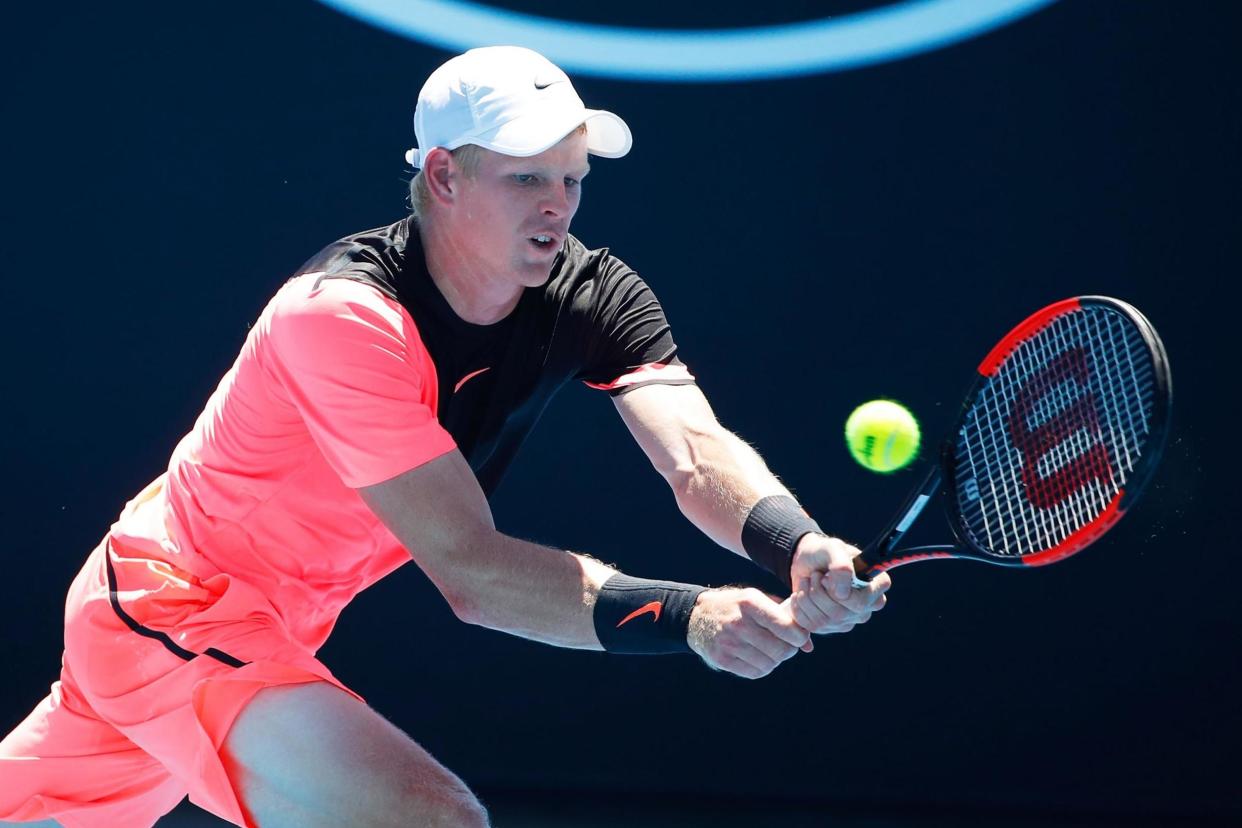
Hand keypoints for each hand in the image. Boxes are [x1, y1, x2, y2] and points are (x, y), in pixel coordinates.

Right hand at [686, 587, 812, 678]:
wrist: (697, 616)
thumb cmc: (736, 606)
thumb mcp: (758, 600)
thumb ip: (784, 617)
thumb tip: (808, 646)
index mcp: (750, 603)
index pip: (787, 627)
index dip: (799, 636)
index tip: (799, 637)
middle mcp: (739, 623)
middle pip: (780, 650)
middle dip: (789, 650)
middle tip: (786, 646)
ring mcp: (729, 643)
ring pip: (769, 664)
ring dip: (775, 660)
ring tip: (771, 651)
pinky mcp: (722, 659)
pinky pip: (755, 672)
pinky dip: (763, 668)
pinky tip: (758, 657)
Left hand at [788, 533, 890, 634]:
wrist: (805, 561)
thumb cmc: (824, 552)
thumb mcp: (832, 549)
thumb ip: (841, 566)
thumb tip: (843, 594)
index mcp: (877, 586)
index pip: (861, 602)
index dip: (838, 592)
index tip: (826, 577)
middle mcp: (867, 607)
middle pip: (840, 614)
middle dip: (818, 592)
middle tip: (815, 576)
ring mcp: (849, 620)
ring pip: (823, 621)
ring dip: (807, 597)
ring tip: (807, 581)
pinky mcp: (829, 628)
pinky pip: (810, 626)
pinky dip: (799, 607)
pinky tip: (801, 594)